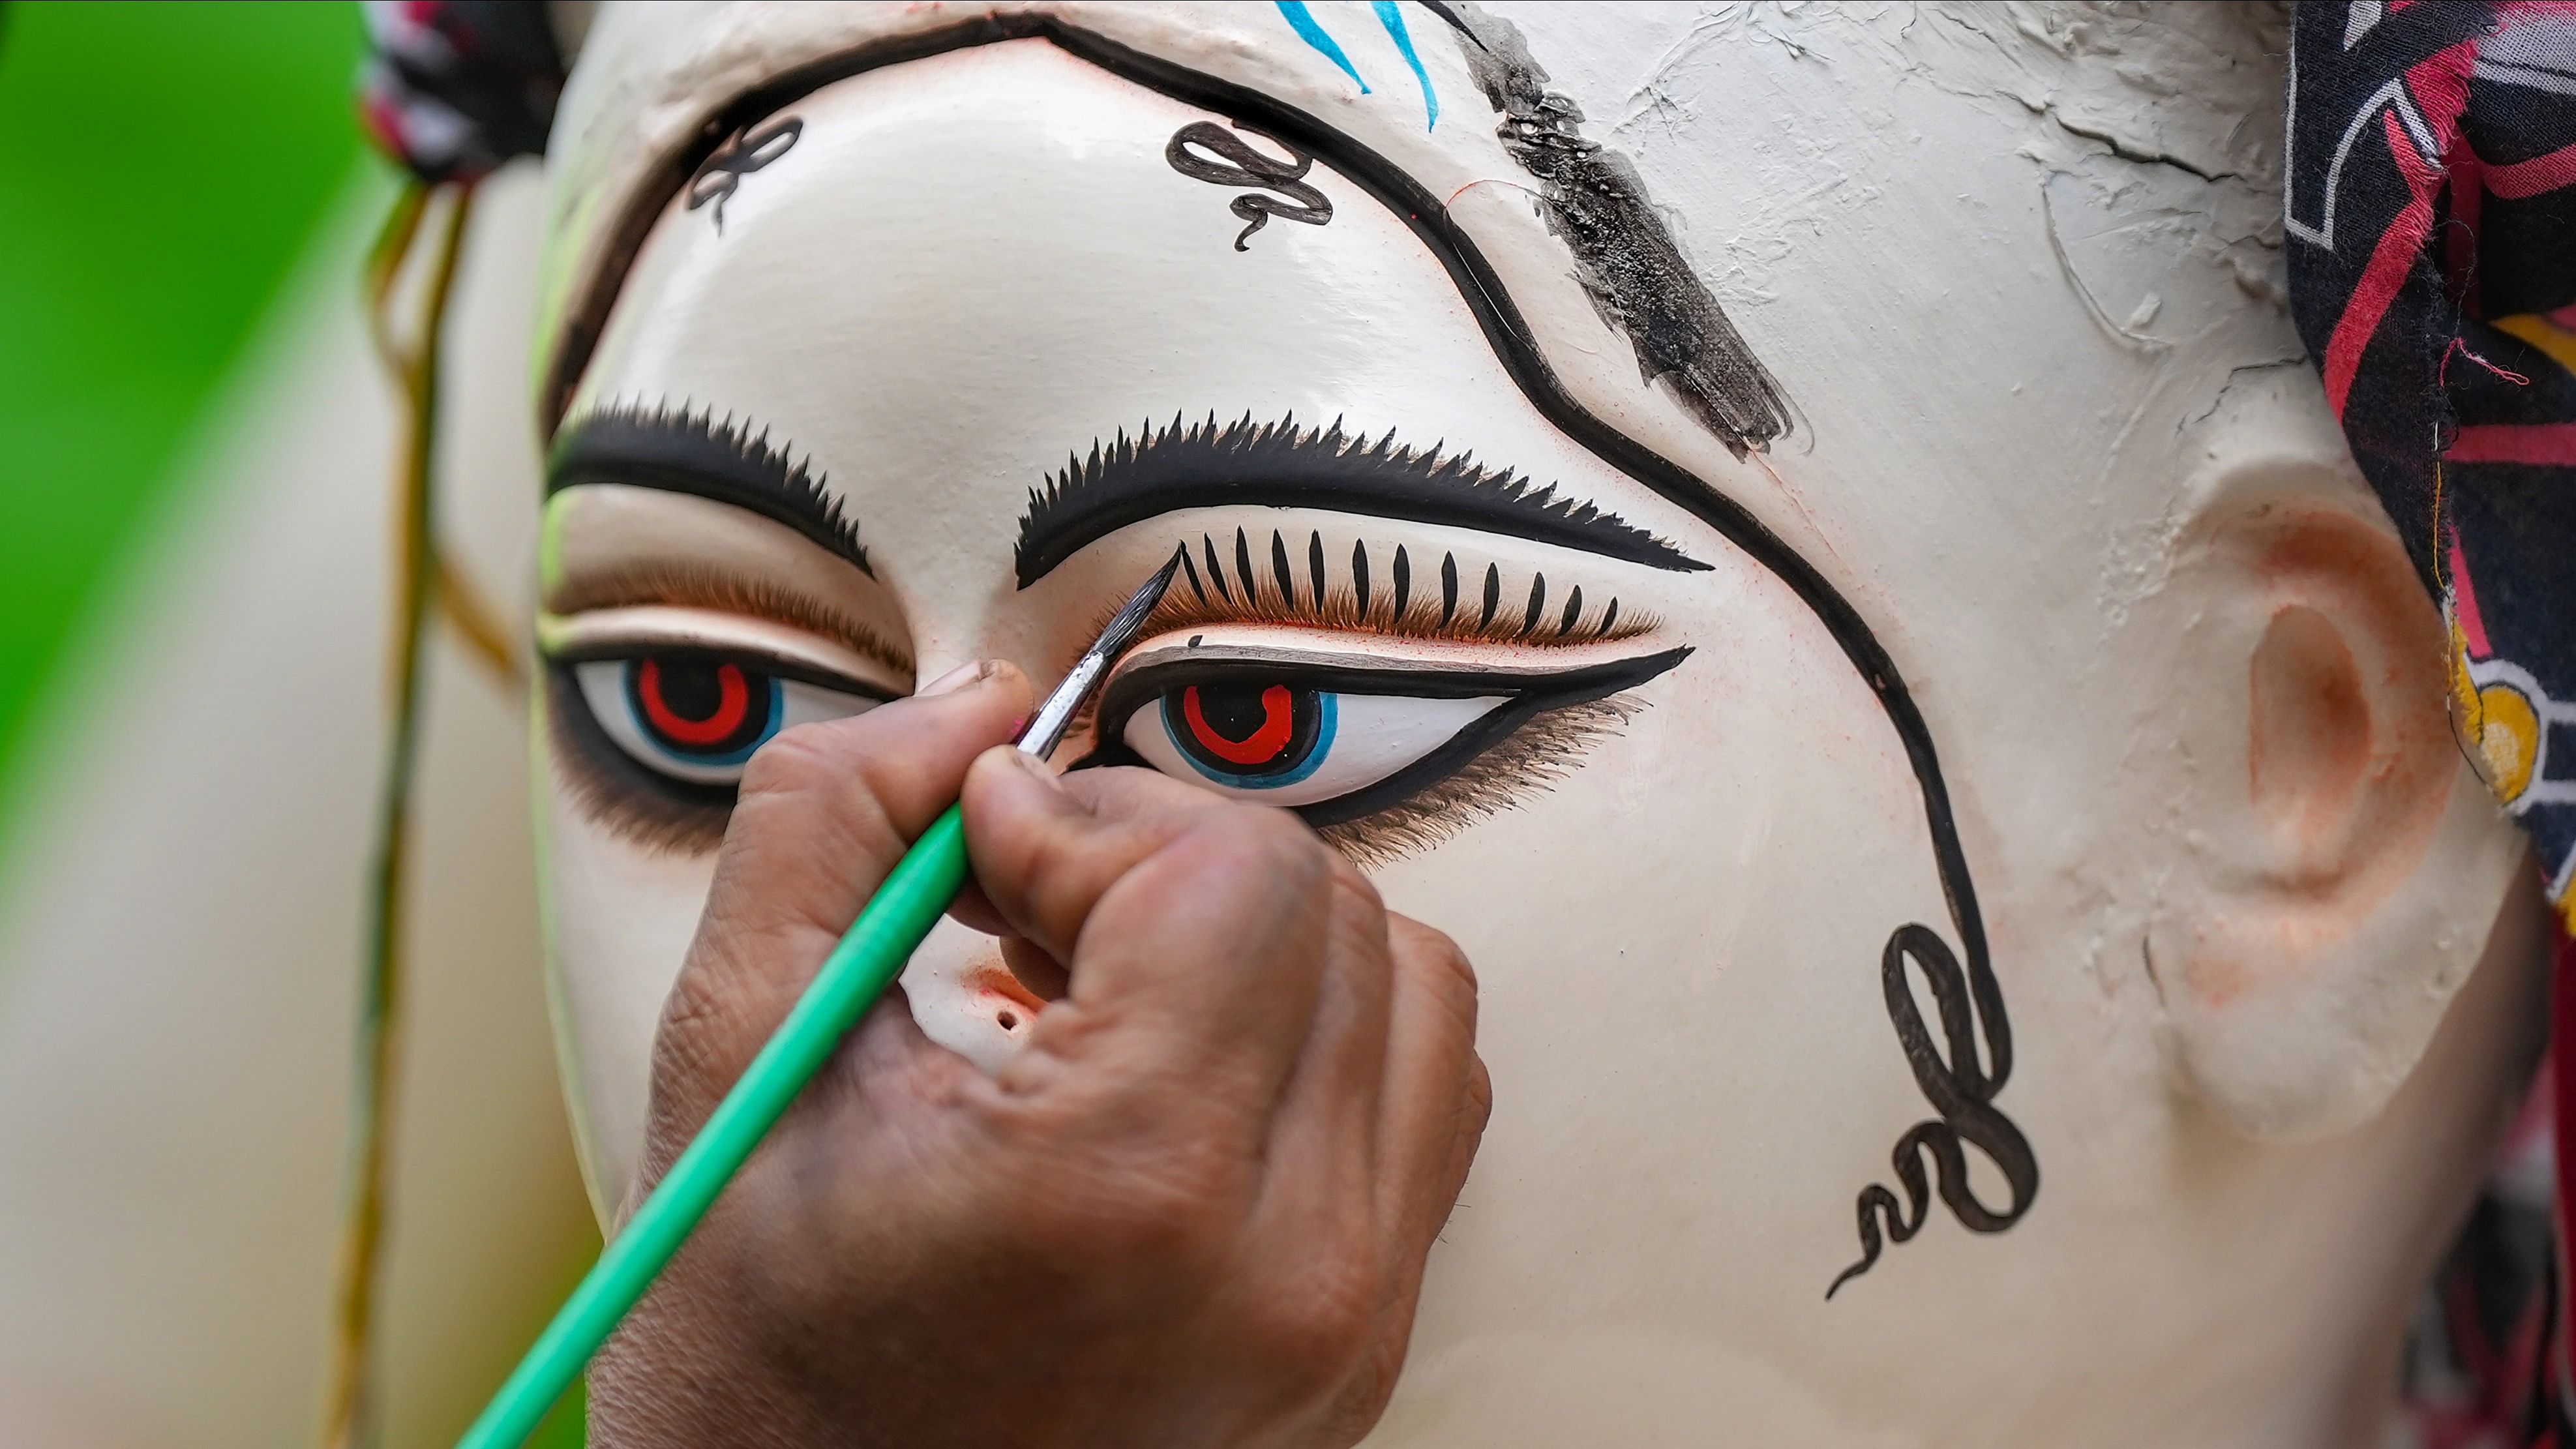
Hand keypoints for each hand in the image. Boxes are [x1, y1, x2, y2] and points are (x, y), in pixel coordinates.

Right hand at [589, 660, 1490, 1448]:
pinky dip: (1309, 1036)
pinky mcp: (1367, 1342)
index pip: (1233, 868)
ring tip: (1095, 986)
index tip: (975, 852)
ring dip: (1253, 935)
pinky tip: (1162, 1068)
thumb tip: (984, 704)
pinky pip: (1420, 1100)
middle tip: (1015, 910)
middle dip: (1160, 858)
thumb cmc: (754, 1347)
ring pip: (1406, 984)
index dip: (1089, 812)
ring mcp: (1349, 1317)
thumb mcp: (732, 1049)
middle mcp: (1290, 1264)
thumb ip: (837, 815)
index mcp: (1133, 1186)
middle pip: (1323, 904)